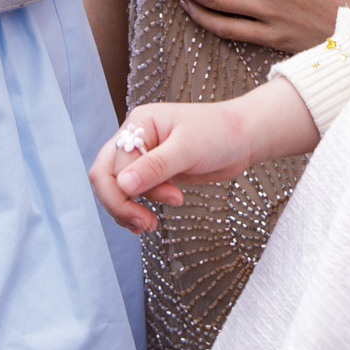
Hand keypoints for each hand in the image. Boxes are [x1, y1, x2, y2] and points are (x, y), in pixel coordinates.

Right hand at [90, 80, 320, 234]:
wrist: (245, 138)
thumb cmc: (220, 133)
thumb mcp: (188, 149)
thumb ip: (154, 167)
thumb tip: (122, 185)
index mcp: (139, 124)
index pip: (114, 165)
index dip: (130, 191)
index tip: (166, 202)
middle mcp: (135, 138)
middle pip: (104, 176)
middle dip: (119, 204)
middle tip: (144, 225)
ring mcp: (143, 156)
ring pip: (115, 187)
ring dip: (126, 209)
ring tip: (149, 225)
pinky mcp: (153, 172)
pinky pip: (131, 193)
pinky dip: (135, 208)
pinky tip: (147, 221)